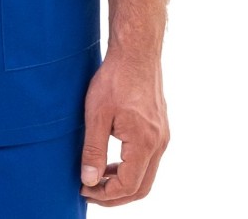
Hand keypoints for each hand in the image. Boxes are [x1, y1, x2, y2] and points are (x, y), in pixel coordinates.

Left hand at [80, 47, 169, 205]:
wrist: (136, 52)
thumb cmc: (115, 79)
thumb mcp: (96, 114)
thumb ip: (93, 150)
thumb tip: (89, 181)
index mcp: (144, 143)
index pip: (128, 186)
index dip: (105, 194)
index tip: (84, 190)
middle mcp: (159, 144)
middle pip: (141, 187)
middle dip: (115, 196)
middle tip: (90, 192)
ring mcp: (162, 136)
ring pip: (147, 175)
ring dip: (123, 182)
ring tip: (97, 178)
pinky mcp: (160, 129)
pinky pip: (149, 160)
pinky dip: (131, 168)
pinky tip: (112, 160)